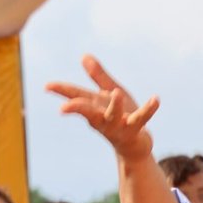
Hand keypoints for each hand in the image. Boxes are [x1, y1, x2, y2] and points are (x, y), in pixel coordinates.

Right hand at [46, 56, 160, 160]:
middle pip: (88, 111)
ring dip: (115, 106)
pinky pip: (142, 119)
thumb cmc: (120, 117)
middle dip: (77, 108)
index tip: (47, 86)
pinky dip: (149, 110)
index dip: (62, 91)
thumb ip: (98, 76)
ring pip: (114, 116)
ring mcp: (118, 126)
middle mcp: (102, 118)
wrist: (135, 146)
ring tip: (116, 92)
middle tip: (64, 108)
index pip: (76, 97)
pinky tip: (156, 99)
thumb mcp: (108, 94)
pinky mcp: (135, 130)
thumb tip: (84, 56)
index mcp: (94, 107)